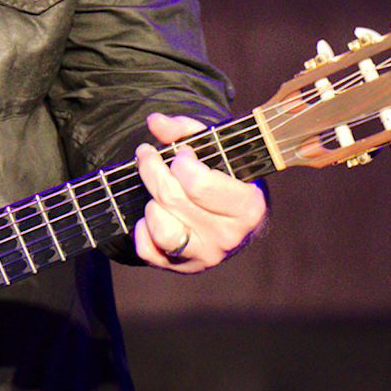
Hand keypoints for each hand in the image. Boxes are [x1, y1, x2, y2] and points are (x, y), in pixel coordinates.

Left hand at [133, 112, 266, 272]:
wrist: (233, 218)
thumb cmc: (223, 177)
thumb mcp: (214, 148)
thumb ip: (185, 129)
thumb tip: (155, 122)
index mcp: (247, 207)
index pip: (200, 184)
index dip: (182, 163)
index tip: (181, 154)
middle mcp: (229, 237)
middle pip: (174, 199)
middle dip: (153, 170)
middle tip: (146, 155)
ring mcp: (205, 256)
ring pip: (162, 229)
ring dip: (152, 204)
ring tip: (156, 193)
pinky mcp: (182, 268)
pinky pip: (148, 251)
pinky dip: (143, 231)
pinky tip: (152, 215)